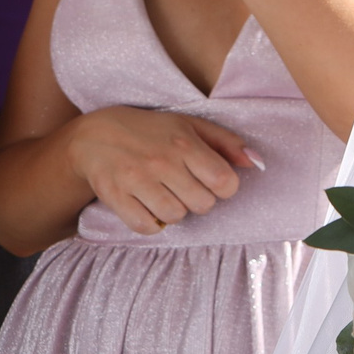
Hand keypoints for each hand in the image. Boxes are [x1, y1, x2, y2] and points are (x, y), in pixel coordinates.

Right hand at [63, 105, 259, 234]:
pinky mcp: (114, 196)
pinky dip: (151, 223)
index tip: (214, 182)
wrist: (96, 135)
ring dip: (175, 211)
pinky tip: (149, 207)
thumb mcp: (192, 126)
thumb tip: (257, 164)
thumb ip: (228, 143)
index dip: (225, 188)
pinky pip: (145, 227)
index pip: (224, 181)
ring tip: (166, 195)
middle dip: (200, 200)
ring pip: (175, 216)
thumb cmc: (153, 131)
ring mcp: (136, 180)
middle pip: (202, 204)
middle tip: (187, 188)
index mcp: (185, 143)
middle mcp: (162, 162)